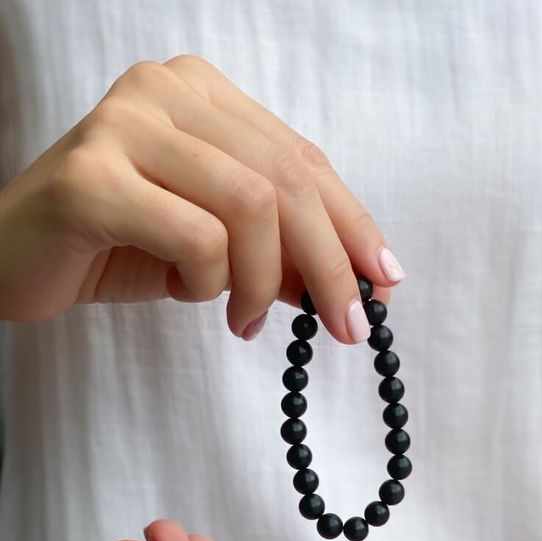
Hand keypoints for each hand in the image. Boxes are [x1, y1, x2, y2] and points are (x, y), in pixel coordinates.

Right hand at [0, 55, 403, 338]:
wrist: (17, 258)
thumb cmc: (122, 245)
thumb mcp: (218, 245)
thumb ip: (281, 250)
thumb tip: (360, 286)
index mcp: (204, 94)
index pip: (303, 159)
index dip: (353, 225)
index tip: (384, 284)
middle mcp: (167, 91)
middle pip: (286, 180)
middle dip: (329, 264)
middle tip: (346, 327)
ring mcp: (124, 124)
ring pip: (249, 205)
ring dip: (263, 282)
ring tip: (245, 320)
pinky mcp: (91, 175)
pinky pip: (194, 236)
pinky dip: (208, 280)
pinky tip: (190, 296)